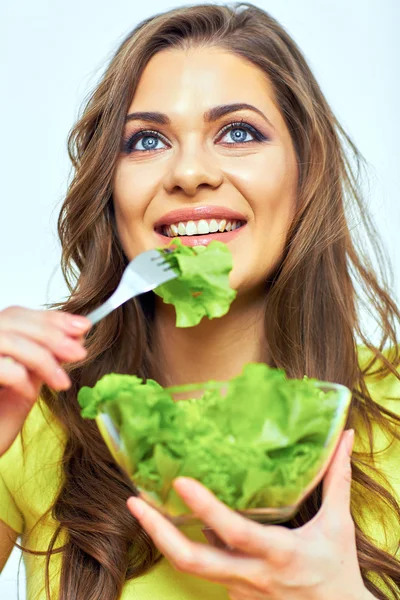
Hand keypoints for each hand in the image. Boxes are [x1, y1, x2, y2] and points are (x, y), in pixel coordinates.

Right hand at [0, 306, 90, 455]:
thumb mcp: (28, 382)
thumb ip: (46, 357)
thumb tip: (77, 334)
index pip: (18, 314)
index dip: (52, 318)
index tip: (84, 326)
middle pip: (13, 319)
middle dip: (53, 335)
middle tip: (80, 353)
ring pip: (9, 340)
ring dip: (44, 360)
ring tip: (63, 382)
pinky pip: (2, 367)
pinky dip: (21, 378)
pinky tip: (29, 394)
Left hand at [127, 429, 369, 599]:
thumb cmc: (336, 569)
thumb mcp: (339, 524)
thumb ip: (338, 479)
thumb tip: (344, 436)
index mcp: (279, 553)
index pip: (235, 532)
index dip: (205, 508)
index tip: (180, 481)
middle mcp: (252, 575)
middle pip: (194, 562)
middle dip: (159, 533)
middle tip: (134, 503)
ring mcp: (239, 589)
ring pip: (195, 564)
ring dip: (166, 537)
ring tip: (143, 506)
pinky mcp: (235, 595)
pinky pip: (208, 566)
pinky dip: (193, 543)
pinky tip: (177, 522)